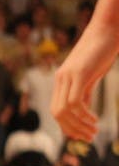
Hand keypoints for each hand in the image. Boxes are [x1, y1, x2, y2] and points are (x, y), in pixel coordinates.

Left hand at [52, 26, 116, 141]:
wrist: (108, 28)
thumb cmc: (102, 51)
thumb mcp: (91, 76)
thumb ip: (84, 93)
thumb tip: (82, 112)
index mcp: (61, 80)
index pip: (56, 110)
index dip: (66, 126)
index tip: (81, 135)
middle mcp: (60, 79)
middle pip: (57, 113)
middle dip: (72, 129)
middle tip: (89, 137)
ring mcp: (68, 76)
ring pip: (64, 111)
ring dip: (78, 125)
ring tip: (94, 131)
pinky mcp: (79, 73)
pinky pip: (75, 102)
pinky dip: (83, 115)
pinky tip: (94, 120)